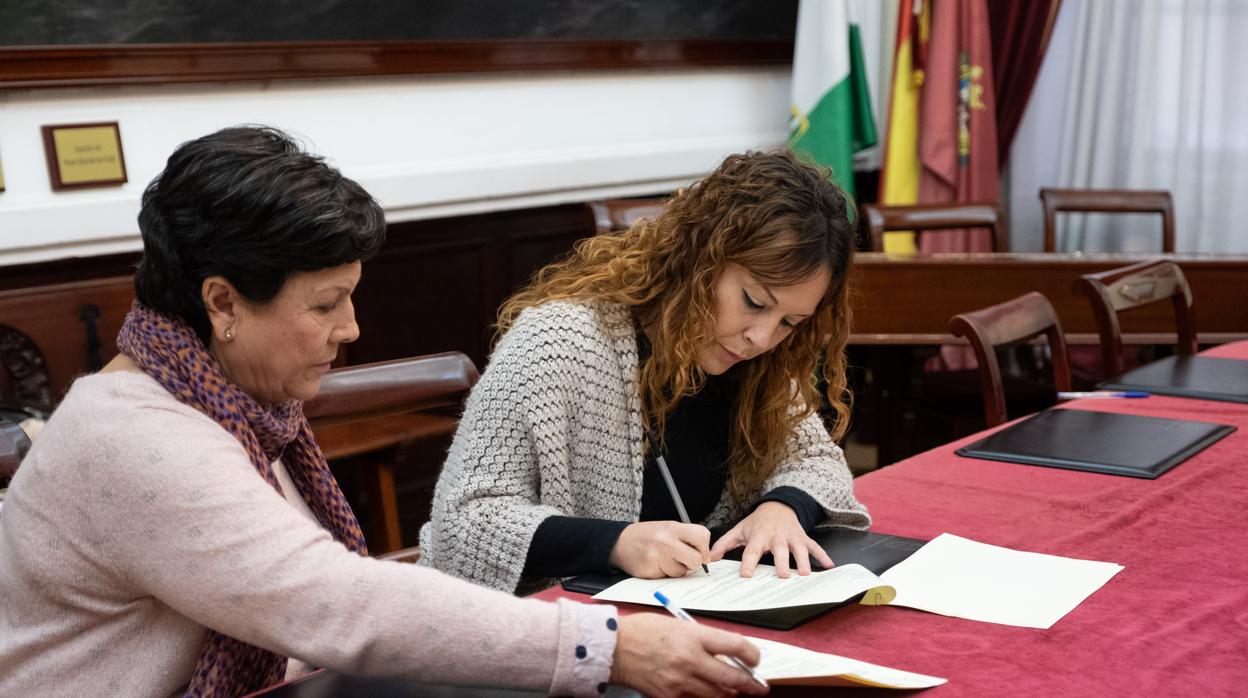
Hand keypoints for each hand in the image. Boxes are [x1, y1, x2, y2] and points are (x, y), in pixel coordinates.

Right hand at [608, 521, 710, 578]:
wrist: (619, 542)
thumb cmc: (647, 536)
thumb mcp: (667, 529)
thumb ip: (688, 539)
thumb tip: (712, 556)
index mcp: (673, 527)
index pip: (702, 536)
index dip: (704, 548)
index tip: (699, 552)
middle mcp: (666, 541)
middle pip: (696, 559)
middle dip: (692, 563)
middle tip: (684, 559)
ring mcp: (658, 557)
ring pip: (682, 572)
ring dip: (677, 569)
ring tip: (664, 560)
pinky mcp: (651, 571)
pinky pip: (669, 578)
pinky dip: (665, 574)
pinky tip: (656, 565)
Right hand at [610, 613, 768, 697]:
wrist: (613, 648)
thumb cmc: (642, 632)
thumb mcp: (677, 625)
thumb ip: (701, 639)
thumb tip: (725, 653)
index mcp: (693, 636)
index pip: (736, 646)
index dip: (752, 655)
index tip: (755, 659)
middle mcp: (690, 660)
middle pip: (733, 677)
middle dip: (751, 683)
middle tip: (758, 685)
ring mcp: (680, 681)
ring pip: (718, 695)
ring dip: (730, 693)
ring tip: (734, 690)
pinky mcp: (670, 696)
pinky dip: (705, 697)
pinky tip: (707, 692)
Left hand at [709, 502, 833, 577]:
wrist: (778, 506)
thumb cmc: (757, 522)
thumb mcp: (739, 530)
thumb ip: (724, 544)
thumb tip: (710, 558)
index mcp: (759, 536)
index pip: (752, 550)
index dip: (749, 562)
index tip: (746, 575)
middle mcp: (776, 537)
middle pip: (779, 550)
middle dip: (782, 562)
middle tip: (784, 575)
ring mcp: (792, 537)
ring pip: (799, 549)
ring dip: (803, 560)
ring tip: (806, 573)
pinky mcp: (803, 538)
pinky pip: (815, 546)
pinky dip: (823, 555)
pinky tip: (829, 565)